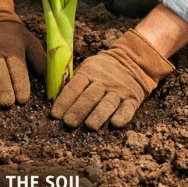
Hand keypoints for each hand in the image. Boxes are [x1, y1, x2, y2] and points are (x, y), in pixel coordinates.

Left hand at [51, 29, 173, 129]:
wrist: (132, 60)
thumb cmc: (101, 70)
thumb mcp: (87, 68)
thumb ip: (73, 83)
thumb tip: (54, 101)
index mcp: (88, 73)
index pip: (74, 86)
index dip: (64, 100)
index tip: (55, 115)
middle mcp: (103, 81)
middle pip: (90, 96)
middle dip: (79, 110)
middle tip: (68, 123)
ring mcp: (119, 90)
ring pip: (108, 103)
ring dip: (99, 115)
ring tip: (89, 126)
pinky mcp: (133, 98)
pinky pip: (128, 107)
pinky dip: (123, 116)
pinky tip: (115, 124)